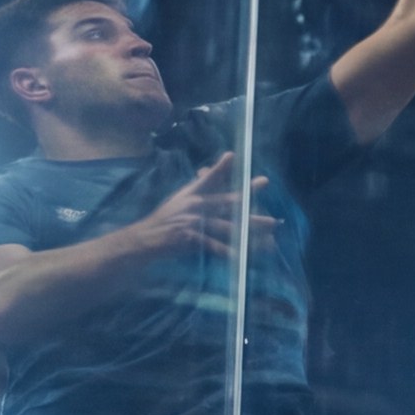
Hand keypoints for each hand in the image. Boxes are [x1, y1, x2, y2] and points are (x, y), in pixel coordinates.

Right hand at [129, 153, 269, 259]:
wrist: (144, 238)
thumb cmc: (166, 220)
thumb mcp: (180, 199)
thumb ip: (197, 188)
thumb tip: (207, 172)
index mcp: (192, 194)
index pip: (210, 178)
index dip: (221, 167)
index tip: (233, 156)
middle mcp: (195, 205)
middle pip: (227, 200)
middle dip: (249, 194)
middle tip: (265, 184)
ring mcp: (194, 222)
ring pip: (228, 225)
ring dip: (250, 229)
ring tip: (270, 232)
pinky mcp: (191, 239)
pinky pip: (215, 246)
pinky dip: (230, 252)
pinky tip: (243, 257)